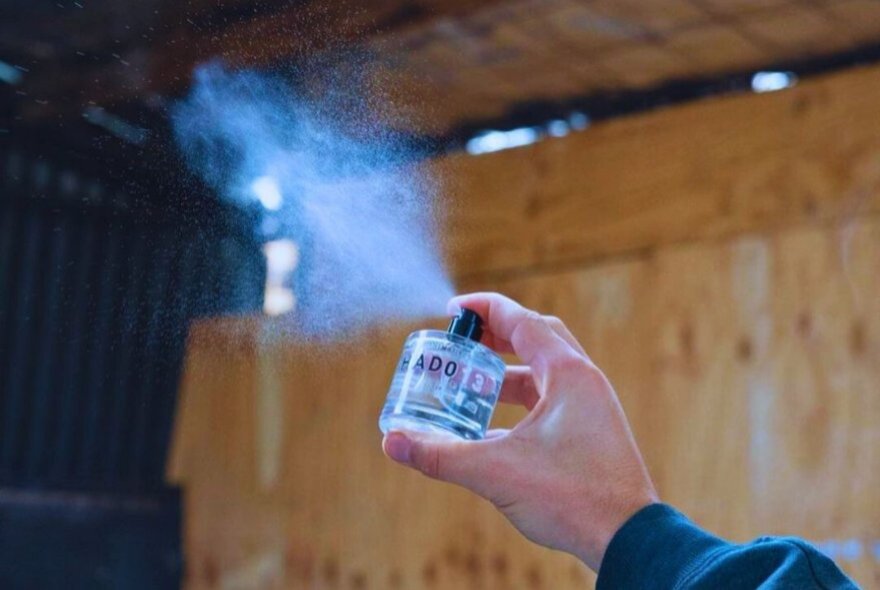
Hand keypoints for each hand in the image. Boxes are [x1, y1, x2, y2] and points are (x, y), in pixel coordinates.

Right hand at [382, 292, 657, 570]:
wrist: (626, 538)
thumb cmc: (573, 497)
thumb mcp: (496, 471)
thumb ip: (441, 455)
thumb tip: (393, 443)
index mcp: (569, 374)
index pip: (522, 321)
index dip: (484, 309)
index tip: (453, 309)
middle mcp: (584, 382)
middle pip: (536, 338)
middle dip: (495, 336)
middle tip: (462, 341)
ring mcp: (591, 408)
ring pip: (544, 374)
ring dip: (506, 373)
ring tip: (470, 385)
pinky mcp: (590, 433)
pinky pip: (550, 403)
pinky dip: (520, 404)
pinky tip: (491, 428)